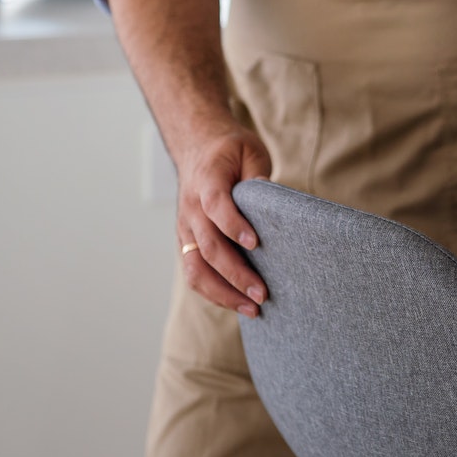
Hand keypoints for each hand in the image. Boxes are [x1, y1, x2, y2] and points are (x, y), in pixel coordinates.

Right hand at [175, 123, 273, 315]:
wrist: (197, 148)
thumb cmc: (230, 152)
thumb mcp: (250, 150)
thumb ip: (258, 175)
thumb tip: (271, 203)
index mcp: (207, 181)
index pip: (216, 206)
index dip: (234, 225)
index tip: (256, 244)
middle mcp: (191, 209)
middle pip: (208, 247)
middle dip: (236, 273)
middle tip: (263, 293)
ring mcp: (185, 228)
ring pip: (195, 269)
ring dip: (223, 292)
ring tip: (252, 309)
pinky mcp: (187, 242)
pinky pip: (194, 273)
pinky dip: (214, 292)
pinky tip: (238, 303)